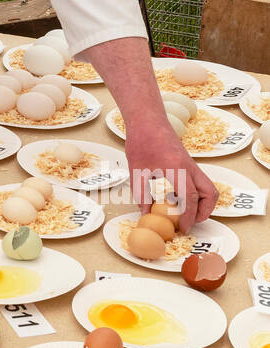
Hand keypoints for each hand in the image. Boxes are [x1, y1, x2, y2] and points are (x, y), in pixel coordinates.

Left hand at [79, 35, 215, 231]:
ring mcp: (191, 164)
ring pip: (208, 187)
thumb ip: (142, 194)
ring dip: (202, 203)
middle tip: (189, 222)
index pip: (189, 198)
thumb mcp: (137, 171)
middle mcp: (190, 167)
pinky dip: (196, 193)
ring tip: (186, 213)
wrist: (147, 119)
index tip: (183, 228)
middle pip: (210, 194)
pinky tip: (178, 198)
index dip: (188, 217)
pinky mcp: (188, 162)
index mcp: (178, 169)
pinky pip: (200, 181)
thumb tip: (146, 214)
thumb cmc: (141, 141)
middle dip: (204, 212)